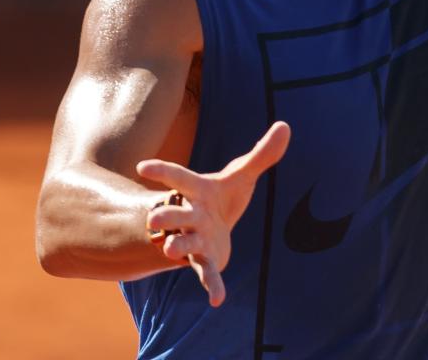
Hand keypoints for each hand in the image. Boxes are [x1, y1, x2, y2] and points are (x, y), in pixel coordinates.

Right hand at [137, 121, 290, 306]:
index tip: (142, 166)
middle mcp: (191, 215)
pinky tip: (218, 300)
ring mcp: (195, 238)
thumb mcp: (242, 175)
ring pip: (182, 243)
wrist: (213, 228)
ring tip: (171, 250)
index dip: (162, 171)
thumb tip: (285, 126)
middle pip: (174, 214)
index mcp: (198, 191)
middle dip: (164, 216)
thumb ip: (262, 154)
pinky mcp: (205, 259)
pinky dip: (213, 286)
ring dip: (177, 246)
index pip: (179, 177)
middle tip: (154, 220)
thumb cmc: (222, 197)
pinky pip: (206, 274)